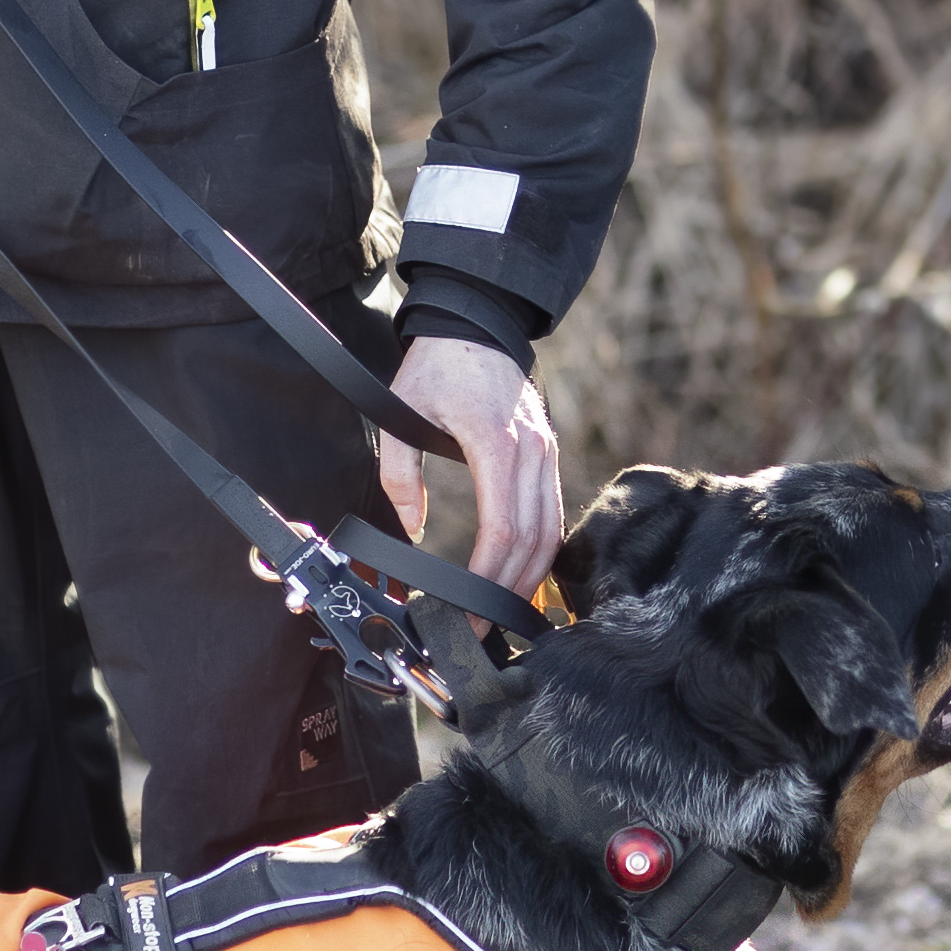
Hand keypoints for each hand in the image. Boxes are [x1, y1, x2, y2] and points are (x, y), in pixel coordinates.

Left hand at [380, 332, 566, 600]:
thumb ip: (398, 476)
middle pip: (534, 540)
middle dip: (508, 592)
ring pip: (551, 532)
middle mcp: (531, 452)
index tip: (469, 608)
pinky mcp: (547, 454)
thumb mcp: (401, 414)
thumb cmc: (438, 366)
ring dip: (529, 578)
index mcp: (496, 444)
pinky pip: (551, 513)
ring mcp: (546, 453)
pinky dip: (540, 551)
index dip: (489, 577)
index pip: (504, 528)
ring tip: (500, 613)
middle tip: (481, 628)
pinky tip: (520, 576)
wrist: (476, 322)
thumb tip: (409, 529)